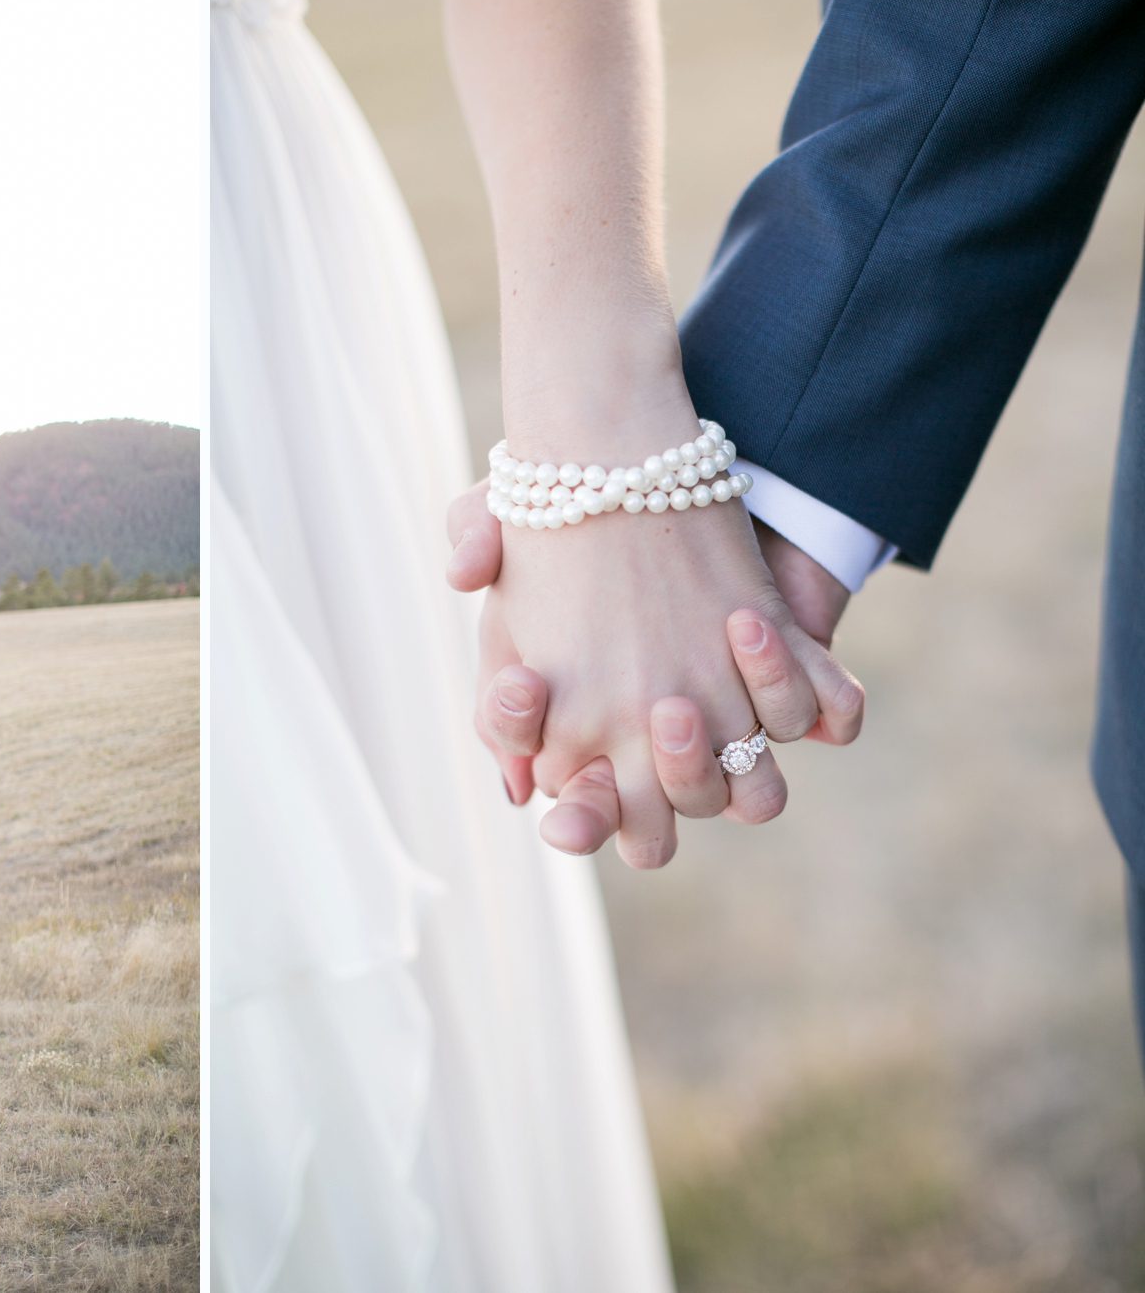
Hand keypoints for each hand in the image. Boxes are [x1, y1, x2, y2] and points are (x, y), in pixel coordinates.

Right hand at [445, 408, 863, 863]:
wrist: (669, 458)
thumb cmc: (580, 504)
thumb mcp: (509, 512)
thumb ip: (475, 540)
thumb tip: (467, 584)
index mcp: (584, 743)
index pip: (577, 815)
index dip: (571, 809)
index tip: (538, 719)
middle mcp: (663, 750)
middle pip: (656, 834)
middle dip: (641, 809)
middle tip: (650, 717)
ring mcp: (739, 720)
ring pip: (753, 796)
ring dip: (719, 760)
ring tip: (685, 687)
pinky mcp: (801, 677)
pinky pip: (825, 716)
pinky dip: (793, 685)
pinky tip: (753, 620)